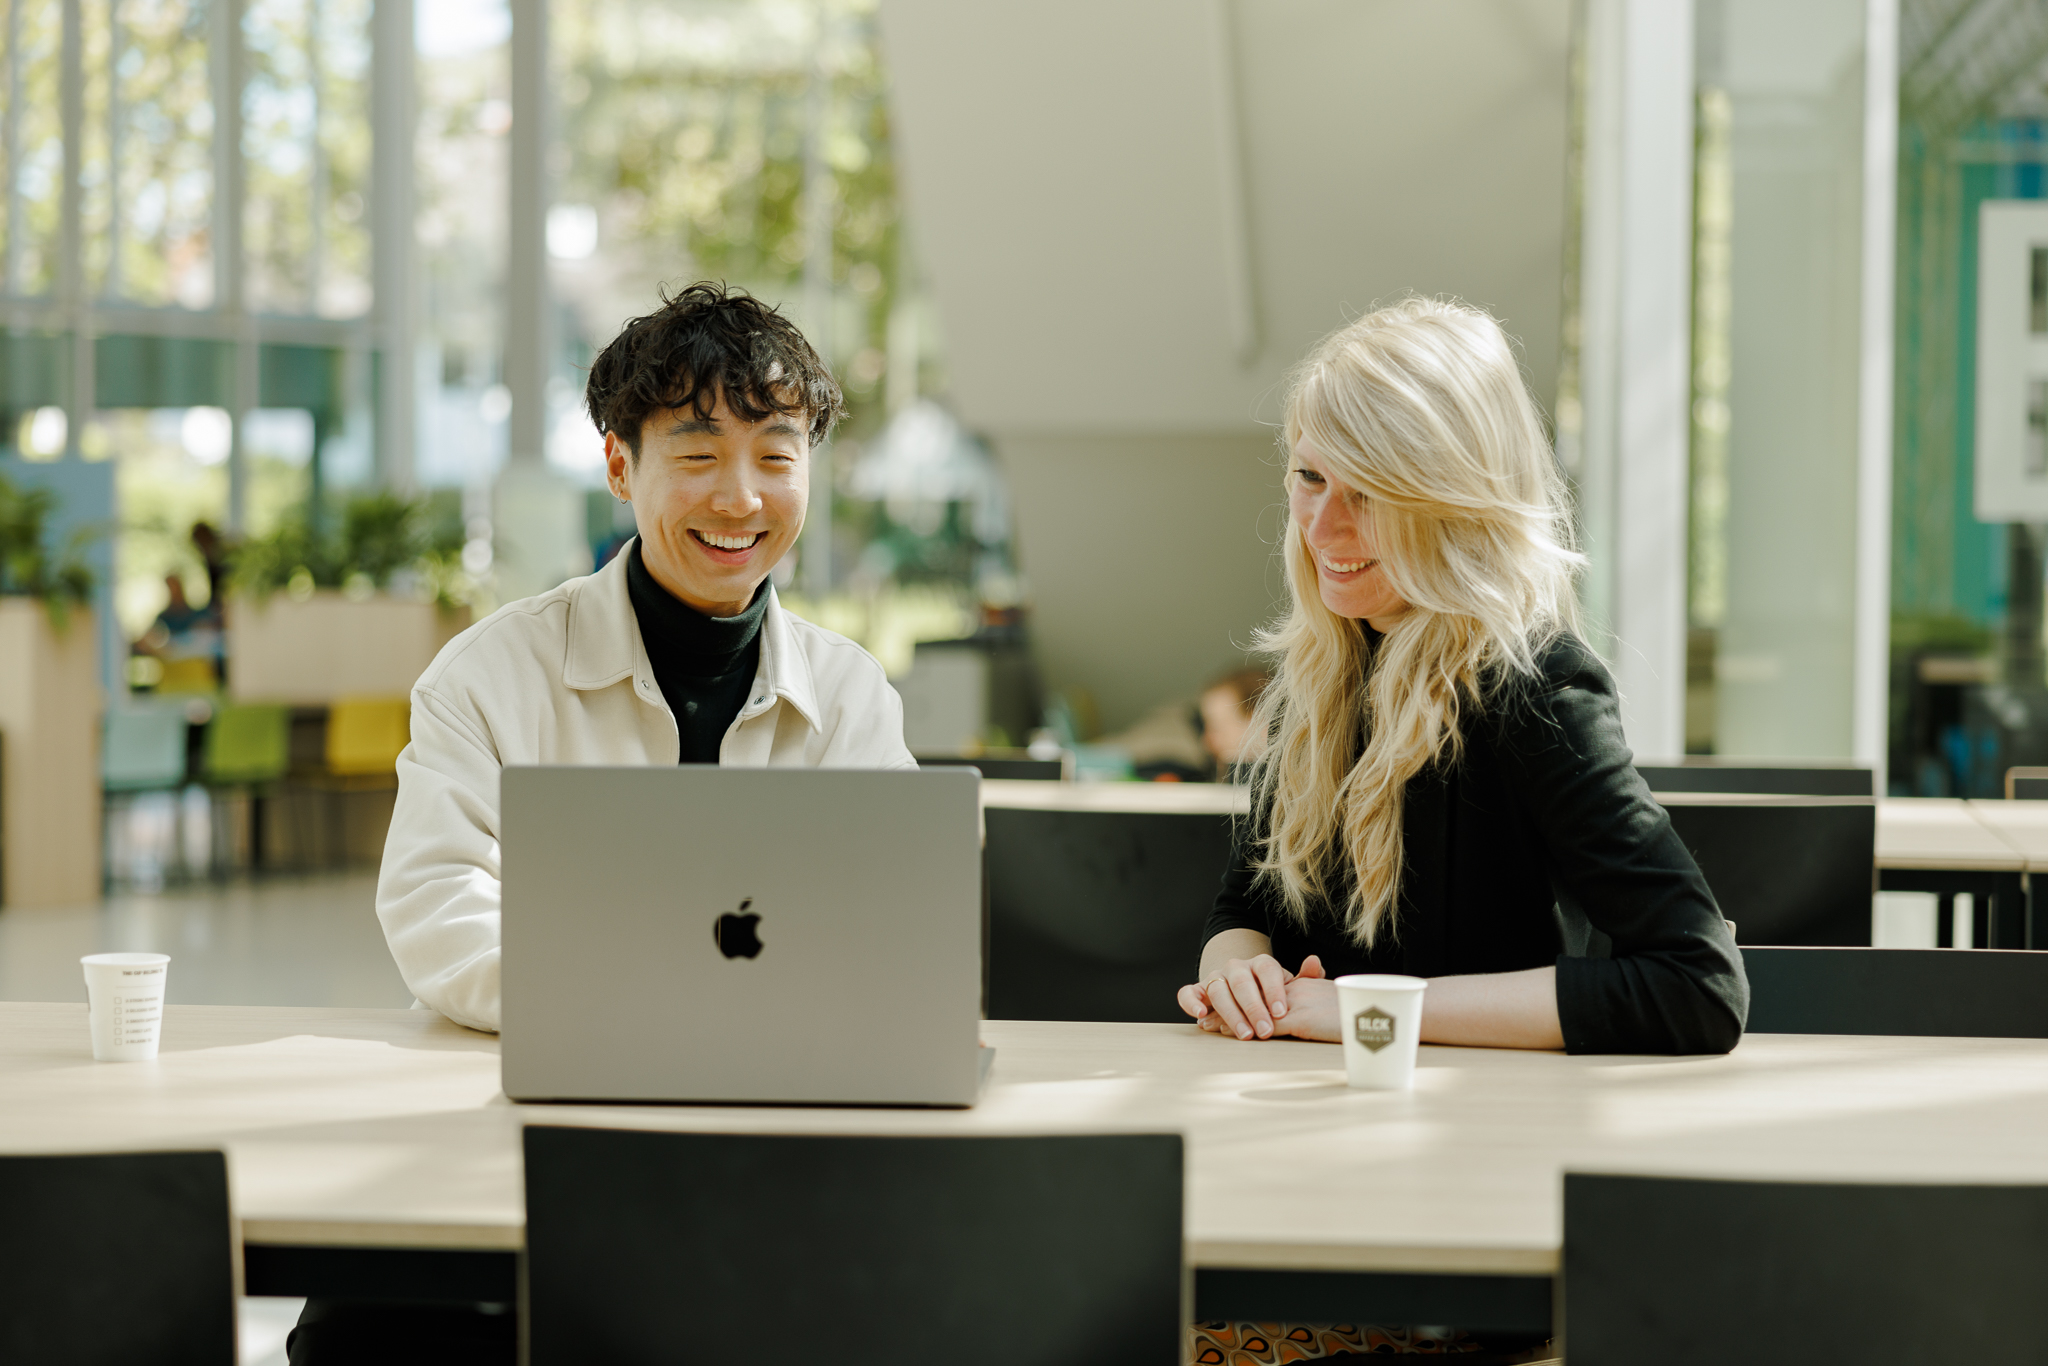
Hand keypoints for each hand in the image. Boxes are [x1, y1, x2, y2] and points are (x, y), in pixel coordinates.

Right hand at [1177, 955, 1336, 1040]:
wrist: (1244, 990)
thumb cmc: (1271, 994)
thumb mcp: (1290, 987)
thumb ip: (1305, 978)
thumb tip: (1315, 964)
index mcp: (1261, 963)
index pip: (1267, 970)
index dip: (1273, 991)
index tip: (1281, 1013)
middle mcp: (1236, 967)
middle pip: (1242, 982)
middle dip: (1254, 1008)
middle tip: (1264, 1031)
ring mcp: (1216, 977)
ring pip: (1218, 990)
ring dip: (1230, 1013)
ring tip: (1243, 1034)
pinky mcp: (1198, 990)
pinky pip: (1188, 993)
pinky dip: (1191, 1003)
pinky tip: (1200, 1017)